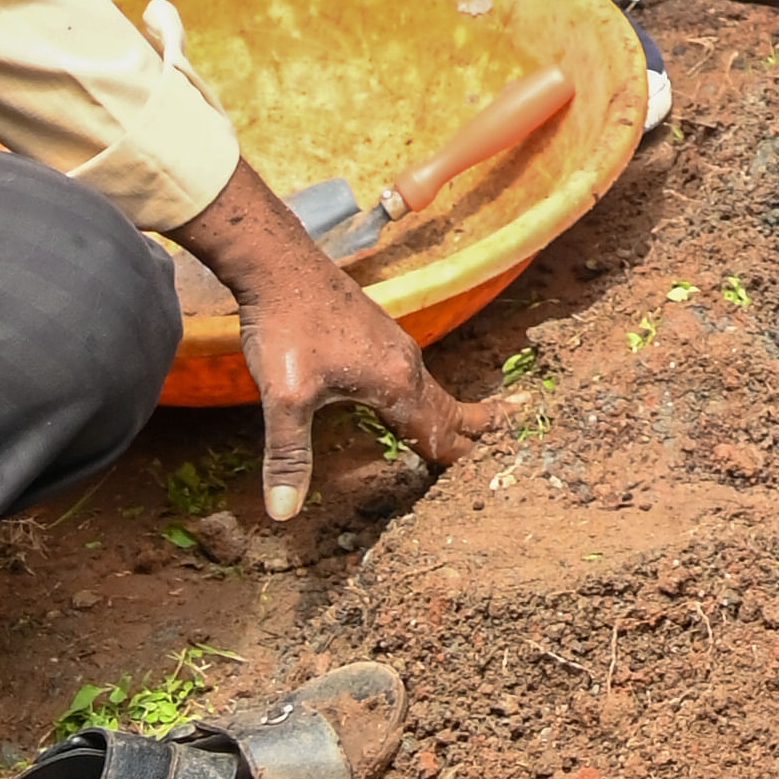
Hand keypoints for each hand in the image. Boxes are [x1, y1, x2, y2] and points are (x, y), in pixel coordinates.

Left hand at [171, 162, 467, 524]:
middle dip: (468, 431)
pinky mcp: (377, 333)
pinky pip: (415, 375)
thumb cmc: (287, 328)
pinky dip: (427, 396)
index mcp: (395, 381)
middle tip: (497, 449)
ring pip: (430, 389)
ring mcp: (394, 343)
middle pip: (444, 407)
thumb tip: (283, 512)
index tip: (480, 477)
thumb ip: (288, 456)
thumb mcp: (284, 399)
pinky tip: (412, 400)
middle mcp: (406, 361)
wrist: (281, 266)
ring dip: (447, 414)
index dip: (453, 456)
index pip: (434, 430)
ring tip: (466, 431)